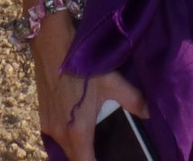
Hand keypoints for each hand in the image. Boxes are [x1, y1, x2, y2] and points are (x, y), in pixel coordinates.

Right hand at [29, 19, 148, 160]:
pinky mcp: (42, 115)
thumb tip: (150, 114)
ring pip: (63, 147)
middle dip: (87, 158)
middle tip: (103, 151)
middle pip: (74, 158)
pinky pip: (55, 135)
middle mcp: (59, 133)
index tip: (109, 160)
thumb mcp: (112, 82)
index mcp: (77, 132)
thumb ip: (134, 101)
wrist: (51, 44)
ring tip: (92, 142)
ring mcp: (48, 124)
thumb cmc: (82, 66)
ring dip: (76, 149)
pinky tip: (77, 125)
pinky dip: (67, 137)